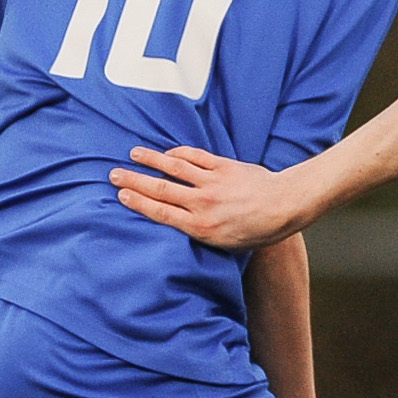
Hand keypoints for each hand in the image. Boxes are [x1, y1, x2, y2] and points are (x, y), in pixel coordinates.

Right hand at [111, 146, 302, 249]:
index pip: (160, 212)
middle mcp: (202, 203)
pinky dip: (178, 153)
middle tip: (113, 174)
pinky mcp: (223, 167)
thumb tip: (179, 227)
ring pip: (173, 168)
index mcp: (200, 226)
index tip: (121, 195)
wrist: (284, 207)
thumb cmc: (257, 232)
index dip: (137, 202)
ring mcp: (212, 182)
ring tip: (133, 154)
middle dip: (134, 181)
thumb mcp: (225, 245)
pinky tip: (166, 152)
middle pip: (159, 188)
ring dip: (151, 160)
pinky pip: (195, 157)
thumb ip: (200, 233)